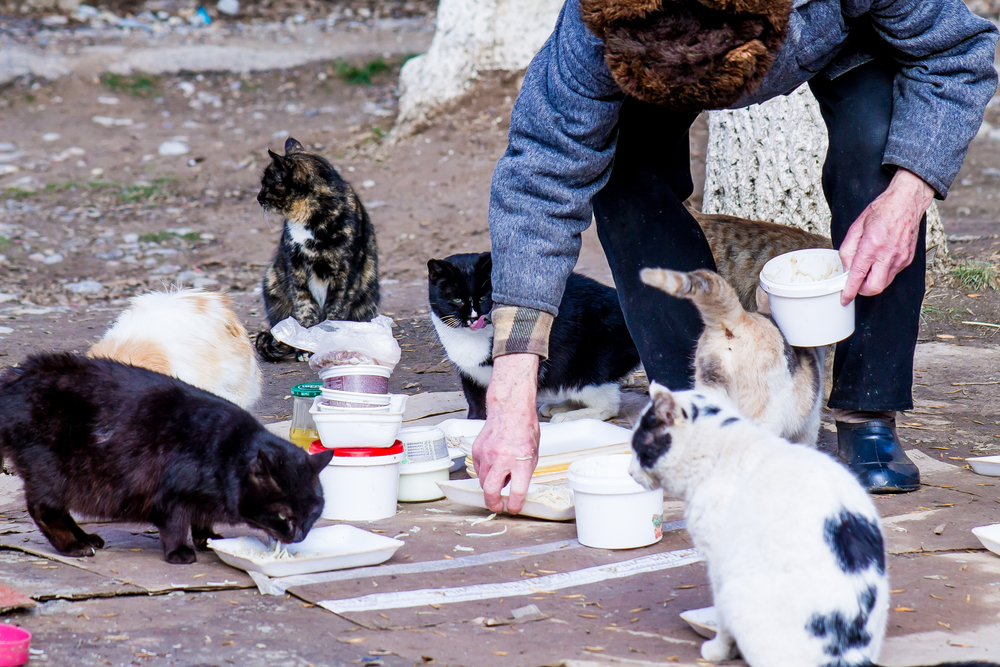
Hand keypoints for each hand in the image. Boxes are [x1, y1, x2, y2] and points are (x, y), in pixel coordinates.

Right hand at [472, 354, 539, 512]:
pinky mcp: (477, 450)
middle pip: (491, 491)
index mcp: (521, 461)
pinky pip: (478, 469)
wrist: (510, 410)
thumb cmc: (525, 429)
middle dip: (493, 503)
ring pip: (482, 481)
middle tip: (498, 505)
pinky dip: (485, 471)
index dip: (515, 505)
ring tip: (498, 481)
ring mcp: (487, 454)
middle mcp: (502, 459)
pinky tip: (493, 464)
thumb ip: (524, 472)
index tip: (514, 508)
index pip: (517, 491)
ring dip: (489, 486)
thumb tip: (515, 488)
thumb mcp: (533, 453)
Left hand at [839, 169, 934, 305]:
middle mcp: (888, 255)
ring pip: (885, 283)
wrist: (906, 202)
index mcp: (871, 246)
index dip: (849, 291)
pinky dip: (883, 273)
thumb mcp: (855, 227)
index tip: (844, 298)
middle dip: (862, 291)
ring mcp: (900, 258)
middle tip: (855, 284)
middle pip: (874, 288)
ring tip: (867, 269)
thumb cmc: (881, 211)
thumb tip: (846, 268)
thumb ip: (848, 250)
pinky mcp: (908, 258)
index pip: (858, 276)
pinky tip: (879, 261)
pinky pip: (893, 273)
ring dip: (873, 282)